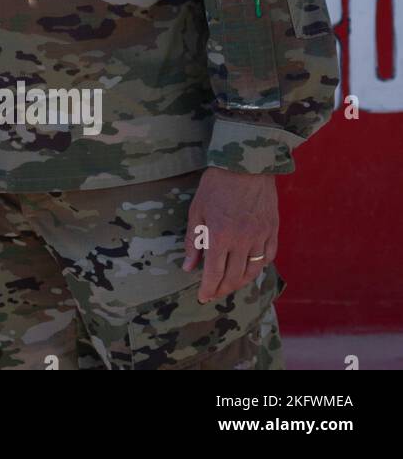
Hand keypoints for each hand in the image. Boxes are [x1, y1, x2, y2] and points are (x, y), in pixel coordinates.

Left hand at [182, 167, 277, 303]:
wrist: (245, 165)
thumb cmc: (216, 185)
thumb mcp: (197, 210)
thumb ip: (192, 241)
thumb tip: (189, 267)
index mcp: (219, 236)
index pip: (214, 273)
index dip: (208, 289)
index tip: (202, 297)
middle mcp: (242, 241)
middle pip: (233, 277)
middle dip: (222, 289)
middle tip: (213, 293)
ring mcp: (260, 237)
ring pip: (253, 271)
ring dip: (240, 282)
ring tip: (229, 285)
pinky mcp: (273, 230)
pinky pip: (268, 256)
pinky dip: (259, 267)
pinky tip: (249, 269)